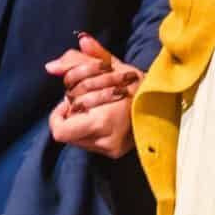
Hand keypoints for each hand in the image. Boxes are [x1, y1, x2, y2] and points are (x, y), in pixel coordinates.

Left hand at [45, 33, 139, 158]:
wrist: (164, 101)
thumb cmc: (134, 82)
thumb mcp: (107, 65)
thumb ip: (76, 61)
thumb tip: (50, 66)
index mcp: (103, 120)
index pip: (61, 131)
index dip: (58, 115)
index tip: (68, 100)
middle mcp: (106, 140)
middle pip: (67, 132)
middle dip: (71, 113)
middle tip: (85, 99)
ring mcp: (111, 149)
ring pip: (76, 138)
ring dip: (79, 121)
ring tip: (95, 107)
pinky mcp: (114, 153)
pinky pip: (88, 142)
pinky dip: (89, 128)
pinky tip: (102, 116)